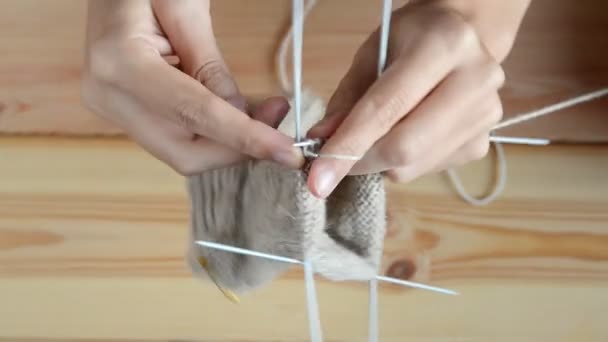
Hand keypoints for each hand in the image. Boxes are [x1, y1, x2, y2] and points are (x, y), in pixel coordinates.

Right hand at [81, 0, 302, 174]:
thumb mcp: (186, 7)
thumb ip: (211, 66)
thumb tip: (241, 115)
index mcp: (121, 62)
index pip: (194, 114)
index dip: (245, 137)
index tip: (286, 152)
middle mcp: (109, 96)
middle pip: (185, 154)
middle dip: (238, 148)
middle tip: (277, 116)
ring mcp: (113, 107)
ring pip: (182, 152)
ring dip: (229, 141)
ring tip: (263, 109)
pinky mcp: (123, 111)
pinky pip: (175, 137)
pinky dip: (212, 133)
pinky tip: (235, 111)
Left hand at [306, 2, 508, 197]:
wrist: (460, 38)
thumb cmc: (408, 42)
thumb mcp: (370, 55)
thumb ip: (346, 100)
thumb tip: (321, 141)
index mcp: (444, 45)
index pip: (387, 108)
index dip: (348, 146)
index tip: (317, 179)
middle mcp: (476, 80)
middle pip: (405, 146)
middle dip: (360, 162)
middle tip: (333, 164)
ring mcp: (486, 115)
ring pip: (413, 165)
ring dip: (380, 163)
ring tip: (373, 137)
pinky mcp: (483, 143)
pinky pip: (427, 170)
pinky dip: (404, 163)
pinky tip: (406, 133)